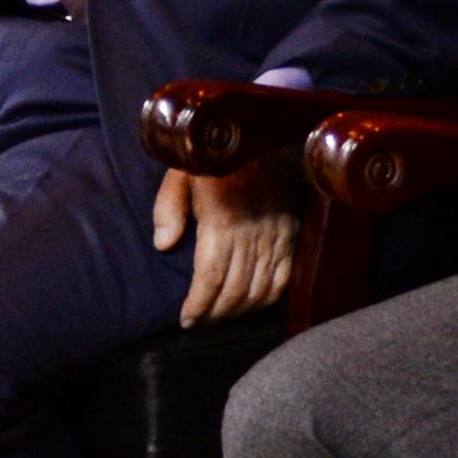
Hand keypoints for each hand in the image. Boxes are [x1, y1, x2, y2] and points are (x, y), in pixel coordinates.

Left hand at [155, 164, 299, 326]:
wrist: (267, 134)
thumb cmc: (217, 155)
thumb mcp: (181, 170)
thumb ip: (168, 207)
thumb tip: (164, 246)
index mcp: (223, 218)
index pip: (212, 276)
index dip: (199, 305)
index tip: (186, 320)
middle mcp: (253, 232)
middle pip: (235, 290)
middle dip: (215, 314)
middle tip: (199, 323)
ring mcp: (277, 236)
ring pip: (260, 290)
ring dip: (239, 311)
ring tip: (219, 318)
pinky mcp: (293, 236)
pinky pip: (284, 279)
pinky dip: (268, 299)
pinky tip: (252, 305)